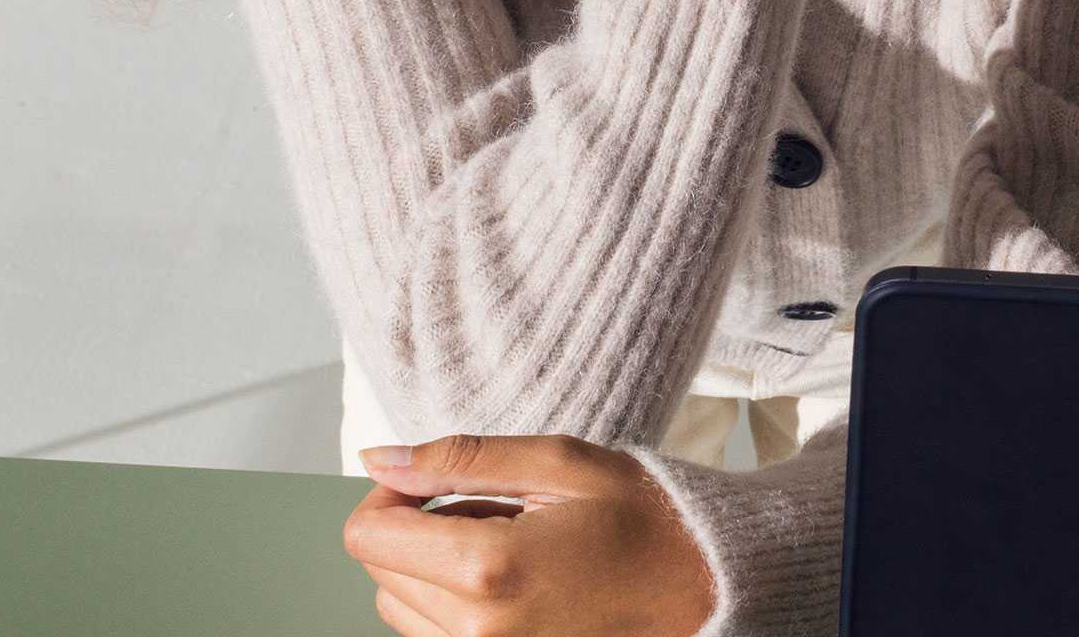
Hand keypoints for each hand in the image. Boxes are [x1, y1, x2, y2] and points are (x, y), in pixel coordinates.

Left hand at [343, 433, 715, 636]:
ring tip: (505, 547)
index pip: (367, 537)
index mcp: (487, 567)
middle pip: (380, 576)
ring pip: (403, 612)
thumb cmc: (644, 519)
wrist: (710, 587)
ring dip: (433, 573)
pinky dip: (455, 607)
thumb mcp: (556, 464)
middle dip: (414, 534)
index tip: (428, 484)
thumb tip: (378, 459)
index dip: (387, 498)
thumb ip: (456, 460)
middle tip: (486, 510)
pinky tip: (512, 582)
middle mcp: (478, 631)